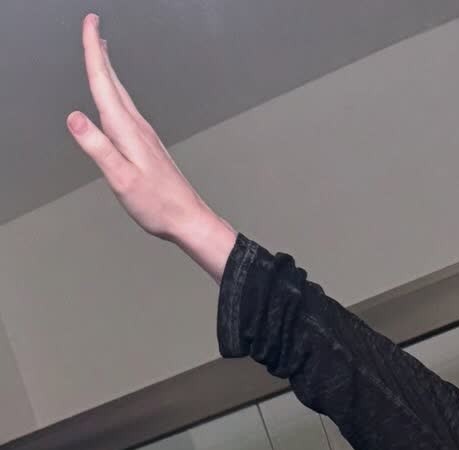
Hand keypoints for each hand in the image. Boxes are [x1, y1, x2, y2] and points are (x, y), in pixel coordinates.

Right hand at [66, 13, 213, 243]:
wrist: (189, 219)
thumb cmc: (158, 204)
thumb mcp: (121, 179)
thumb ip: (98, 148)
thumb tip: (74, 118)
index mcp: (126, 130)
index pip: (104, 83)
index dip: (94, 51)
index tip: (90, 25)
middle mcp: (137, 127)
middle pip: (113, 82)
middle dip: (100, 52)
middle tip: (93, 27)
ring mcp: (144, 135)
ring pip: (121, 94)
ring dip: (109, 71)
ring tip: (101, 53)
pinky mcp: (148, 145)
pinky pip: (127, 109)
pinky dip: (117, 93)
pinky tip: (116, 98)